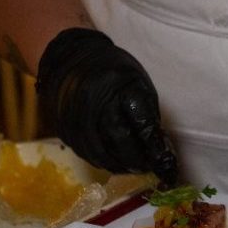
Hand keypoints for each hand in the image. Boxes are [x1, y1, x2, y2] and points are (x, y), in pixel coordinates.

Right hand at [36, 28, 178, 184]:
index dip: (153, 144)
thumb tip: (157, 148)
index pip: (140, 120)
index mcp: (119, 84)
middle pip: (118, 138)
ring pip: (99, 151)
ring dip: (119, 165)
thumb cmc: (112, 71)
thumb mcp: (137, 82)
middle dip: (136, 158)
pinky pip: (84, 152)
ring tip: (132, 169)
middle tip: (147, 168)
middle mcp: (94, 99)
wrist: (70, 58)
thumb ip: (147, 114)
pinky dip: (101, 161)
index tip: (163, 160)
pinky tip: (113, 163)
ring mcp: (75, 114)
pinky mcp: (63, 126)